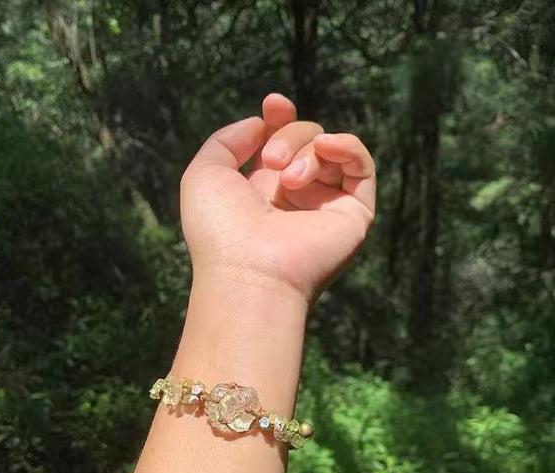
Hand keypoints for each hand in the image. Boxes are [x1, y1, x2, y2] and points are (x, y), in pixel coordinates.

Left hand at [180, 93, 375, 304]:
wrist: (249, 273)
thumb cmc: (220, 232)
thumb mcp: (205, 174)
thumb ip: (227, 140)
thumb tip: (262, 123)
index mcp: (264, 192)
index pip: (283, 142)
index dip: (280, 117)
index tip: (273, 104)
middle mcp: (298, 199)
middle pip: (306, 138)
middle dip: (287, 136)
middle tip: (271, 163)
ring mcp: (326, 207)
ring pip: (329, 148)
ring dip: (306, 149)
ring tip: (287, 179)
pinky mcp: (354, 214)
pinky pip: (362, 165)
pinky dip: (346, 146)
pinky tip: (326, 147)